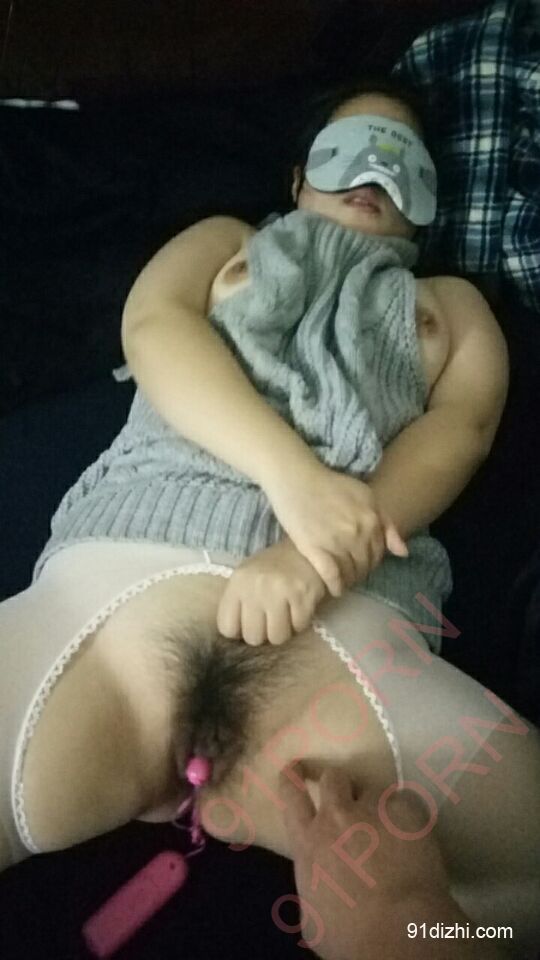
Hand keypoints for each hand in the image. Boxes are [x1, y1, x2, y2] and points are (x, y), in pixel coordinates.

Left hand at [216, 538, 326, 644]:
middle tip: (270, 621)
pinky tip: (300, 609)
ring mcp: (279, 592)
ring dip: (283, 631)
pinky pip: (298, 627)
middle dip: (263, 635)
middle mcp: (255, 588)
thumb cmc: (273, 567)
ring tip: (286, 616)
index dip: (239, 631)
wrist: (306, 548)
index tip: (249, 623)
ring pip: (276, 637)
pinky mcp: (302, 595)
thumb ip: (238, 603)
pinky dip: (300, 623)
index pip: (226, 627)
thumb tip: (237, 635)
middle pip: (252, 637)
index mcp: (237, 583)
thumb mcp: (247, 577)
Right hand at [264, 460, 407, 597]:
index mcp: (372, 519)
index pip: (379, 553)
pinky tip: (334, 589)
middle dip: (360, 573)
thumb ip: (386, 523)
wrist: (296, 479)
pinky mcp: (315, 549)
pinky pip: (331, 576)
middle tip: (351, 574)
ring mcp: (337, 542)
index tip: (362, 565)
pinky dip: (335, 586)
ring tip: (343, 581)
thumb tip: (403, 553)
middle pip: (365, 565)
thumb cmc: (330, 485)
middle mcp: (358, 532)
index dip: (371, 562)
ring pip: (350, 573)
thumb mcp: (366, 496)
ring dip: (349, 581)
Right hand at [279, 767, 449, 959]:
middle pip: (332, 778)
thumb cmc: (349, 936)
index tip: (294, 769)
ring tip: (387, 827)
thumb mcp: (312, 916)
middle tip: (345, 795)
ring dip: (375, 805)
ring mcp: (373, 811)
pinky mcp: (407, 813)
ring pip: (372, 789)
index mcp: (308, 842)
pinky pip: (404, 803)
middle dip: (337, 783)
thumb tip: (317, 879)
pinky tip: (413, 837)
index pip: (292, 795)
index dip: (292, 778)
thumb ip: (311, 883)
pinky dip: (406, 817)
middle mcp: (337, 817)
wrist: (399, 932)